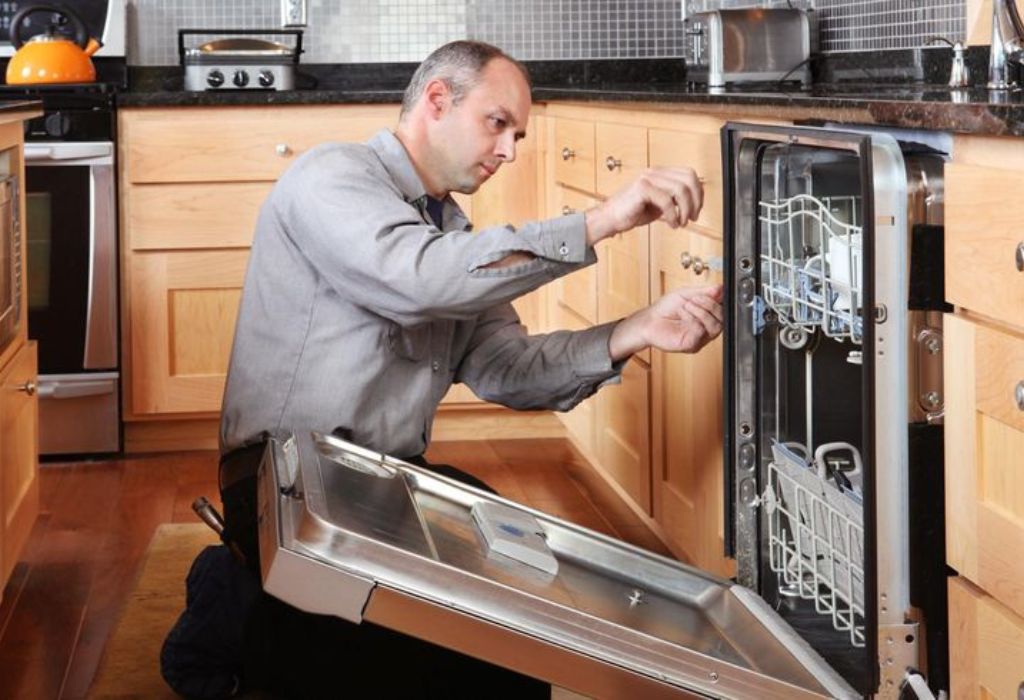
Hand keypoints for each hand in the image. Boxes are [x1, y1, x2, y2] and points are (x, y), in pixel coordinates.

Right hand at [584, 167, 702, 245]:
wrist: (610, 219)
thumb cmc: (631, 212)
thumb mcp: (659, 205)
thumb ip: (674, 200)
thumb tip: (693, 203)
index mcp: (659, 173)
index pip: (689, 174)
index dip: (698, 192)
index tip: (697, 209)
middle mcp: (654, 172)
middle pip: (689, 178)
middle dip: (696, 200)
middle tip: (692, 216)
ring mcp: (648, 178)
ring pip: (680, 189)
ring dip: (686, 209)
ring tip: (681, 222)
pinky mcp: (642, 189)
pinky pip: (667, 201)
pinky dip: (673, 215)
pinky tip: (671, 224)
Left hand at [608, 284, 723, 360]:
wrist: (649, 321)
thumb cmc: (665, 309)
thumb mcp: (686, 294)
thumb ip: (704, 291)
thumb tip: (720, 288)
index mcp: (706, 315)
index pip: (724, 309)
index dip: (721, 300)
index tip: (714, 292)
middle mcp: (706, 327)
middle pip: (723, 318)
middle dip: (710, 305)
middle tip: (696, 298)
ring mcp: (700, 337)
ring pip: (716, 326)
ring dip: (702, 312)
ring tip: (688, 305)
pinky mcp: (692, 344)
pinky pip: (702, 332)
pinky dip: (694, 320)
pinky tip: (683, 314)